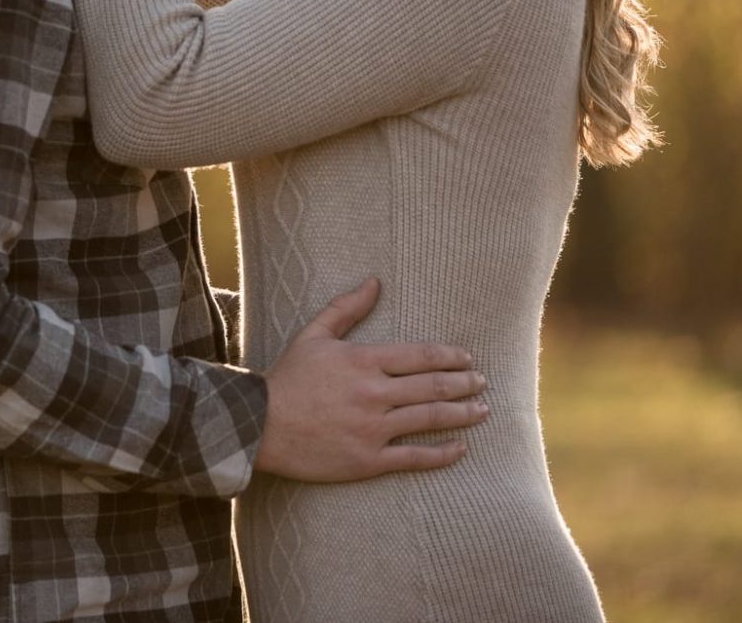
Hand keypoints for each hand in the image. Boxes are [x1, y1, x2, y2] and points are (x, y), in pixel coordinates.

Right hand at [255, 277, 487, 481]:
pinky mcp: (368, 459)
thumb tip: (374, 281)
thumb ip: (346, 308)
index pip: (421, 355)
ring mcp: (373, 429)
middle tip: (482, 382)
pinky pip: (415, 458)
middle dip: (465, 383)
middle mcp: (373, 394)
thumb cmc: (287, 378)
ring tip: (482, 410)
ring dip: (463, 414)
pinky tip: (460, 448)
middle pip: (434, 387)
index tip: (467, 358)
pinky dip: (443, 453)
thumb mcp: (313, 335)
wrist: (259, 425)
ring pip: (431, 419)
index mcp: (362, 360)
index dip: (450, 356)